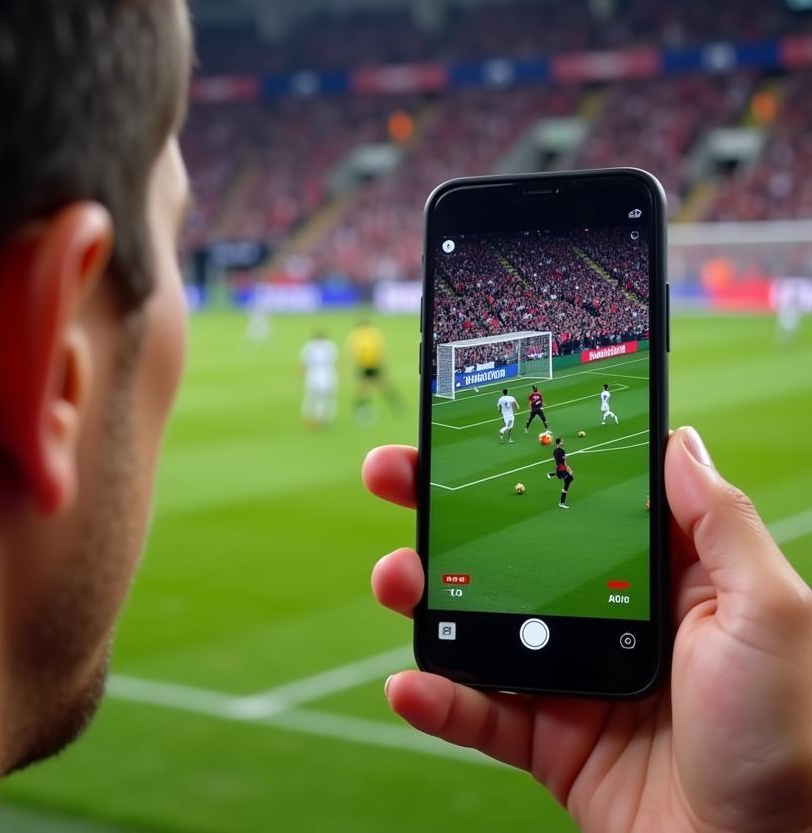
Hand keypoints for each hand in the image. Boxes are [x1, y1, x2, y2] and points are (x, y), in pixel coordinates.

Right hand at [364, 428, 811, 832]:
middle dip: (441, 505)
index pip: (573, 494)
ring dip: (420, 593)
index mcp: (653, 574)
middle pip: (505, 544)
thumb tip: (679, 440)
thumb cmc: (791, 741)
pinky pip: (478, 711)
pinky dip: (437, 699)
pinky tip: (409, 684)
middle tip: (392, 473)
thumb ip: (721, 525)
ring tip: (393, 577)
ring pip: (476, 619)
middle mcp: (600, 611)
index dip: (519, 455)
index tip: (469, 422)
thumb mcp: (770, 616)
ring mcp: (565, 672)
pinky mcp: (545, 737)